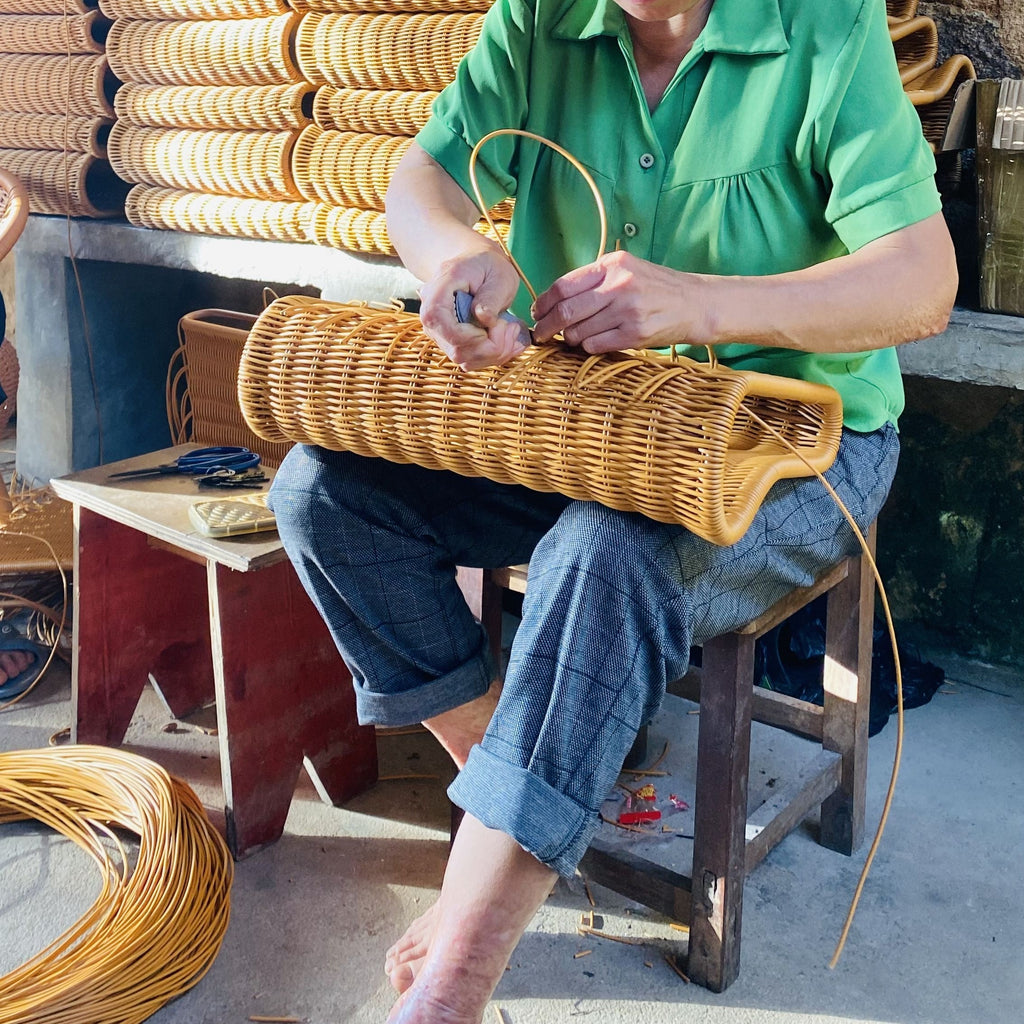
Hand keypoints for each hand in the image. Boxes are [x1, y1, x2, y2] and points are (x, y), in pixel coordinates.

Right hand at [418, 244, 528, 369]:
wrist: (475, 266)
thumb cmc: (487, 265)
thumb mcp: (498, 273)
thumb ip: (491, 296)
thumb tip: (484, 318)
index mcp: (437, 290)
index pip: (436, 320)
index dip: (465, 334)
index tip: (489, 327)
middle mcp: (432, 316)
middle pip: (454, 348)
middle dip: (490, 346)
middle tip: (511, 326)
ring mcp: (441, 333)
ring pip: (464, 359)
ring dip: (495, 353)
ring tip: (511, 329)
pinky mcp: (452, 343)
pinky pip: (471, 360)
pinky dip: (493, 355)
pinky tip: (507, 339)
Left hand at [531, 250, 709, 352]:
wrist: (694, 304)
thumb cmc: (655, 288)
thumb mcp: (626, 269)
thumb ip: (594, 279)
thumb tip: (554, 300)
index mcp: (612, 264)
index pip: (563, 285)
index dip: (544, 303)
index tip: (537, 313)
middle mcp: (619, 285)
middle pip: (566, 311)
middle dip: (546, 327)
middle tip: (540, 335)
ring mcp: (627, 311)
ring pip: (578, 332)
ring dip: (570, 339)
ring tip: (573, 338)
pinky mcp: (635, 334)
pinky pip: (595, 345)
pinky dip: (587, 347)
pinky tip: (592, 343)